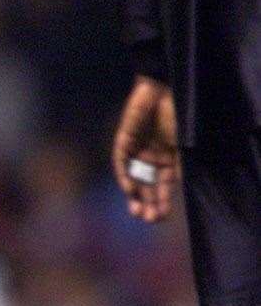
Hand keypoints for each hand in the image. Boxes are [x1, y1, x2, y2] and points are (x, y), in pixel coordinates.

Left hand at [112, 76, 178, 222]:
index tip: (162, 217)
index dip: (161, 202)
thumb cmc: (179, 113)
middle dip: (147, 204)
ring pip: (132, 179)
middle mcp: (150, 159)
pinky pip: (121, 164)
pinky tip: (129, 189)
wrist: (165, 87)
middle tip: (149, 219)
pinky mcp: (123, 142)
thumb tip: (180, 190)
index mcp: (168, 160)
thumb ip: (181, 165)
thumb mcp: (183, 144)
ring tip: (138, 212)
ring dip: (134, 197)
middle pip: (146, 187)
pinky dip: (125, 176)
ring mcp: (136, 151)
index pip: (163, 187)